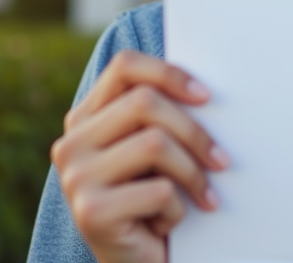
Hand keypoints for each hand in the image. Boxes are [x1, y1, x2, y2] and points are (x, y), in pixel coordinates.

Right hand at [50, 50, 229, 262]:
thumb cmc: (153, 200)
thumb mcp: (154, 151)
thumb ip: (159, 116)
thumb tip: (206, 88)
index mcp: (84, 118)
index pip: (124, 67)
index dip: (169, 73)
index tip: (206, 96)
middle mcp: (71, 143)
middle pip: (145, 103)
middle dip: (194, 131)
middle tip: (221, 160)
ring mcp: (75, 177)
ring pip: (156, 143)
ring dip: (192, 173)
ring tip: (202, 196)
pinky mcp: (91, 212)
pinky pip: (159, 190)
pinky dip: (178, 209)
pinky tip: (168, 224)